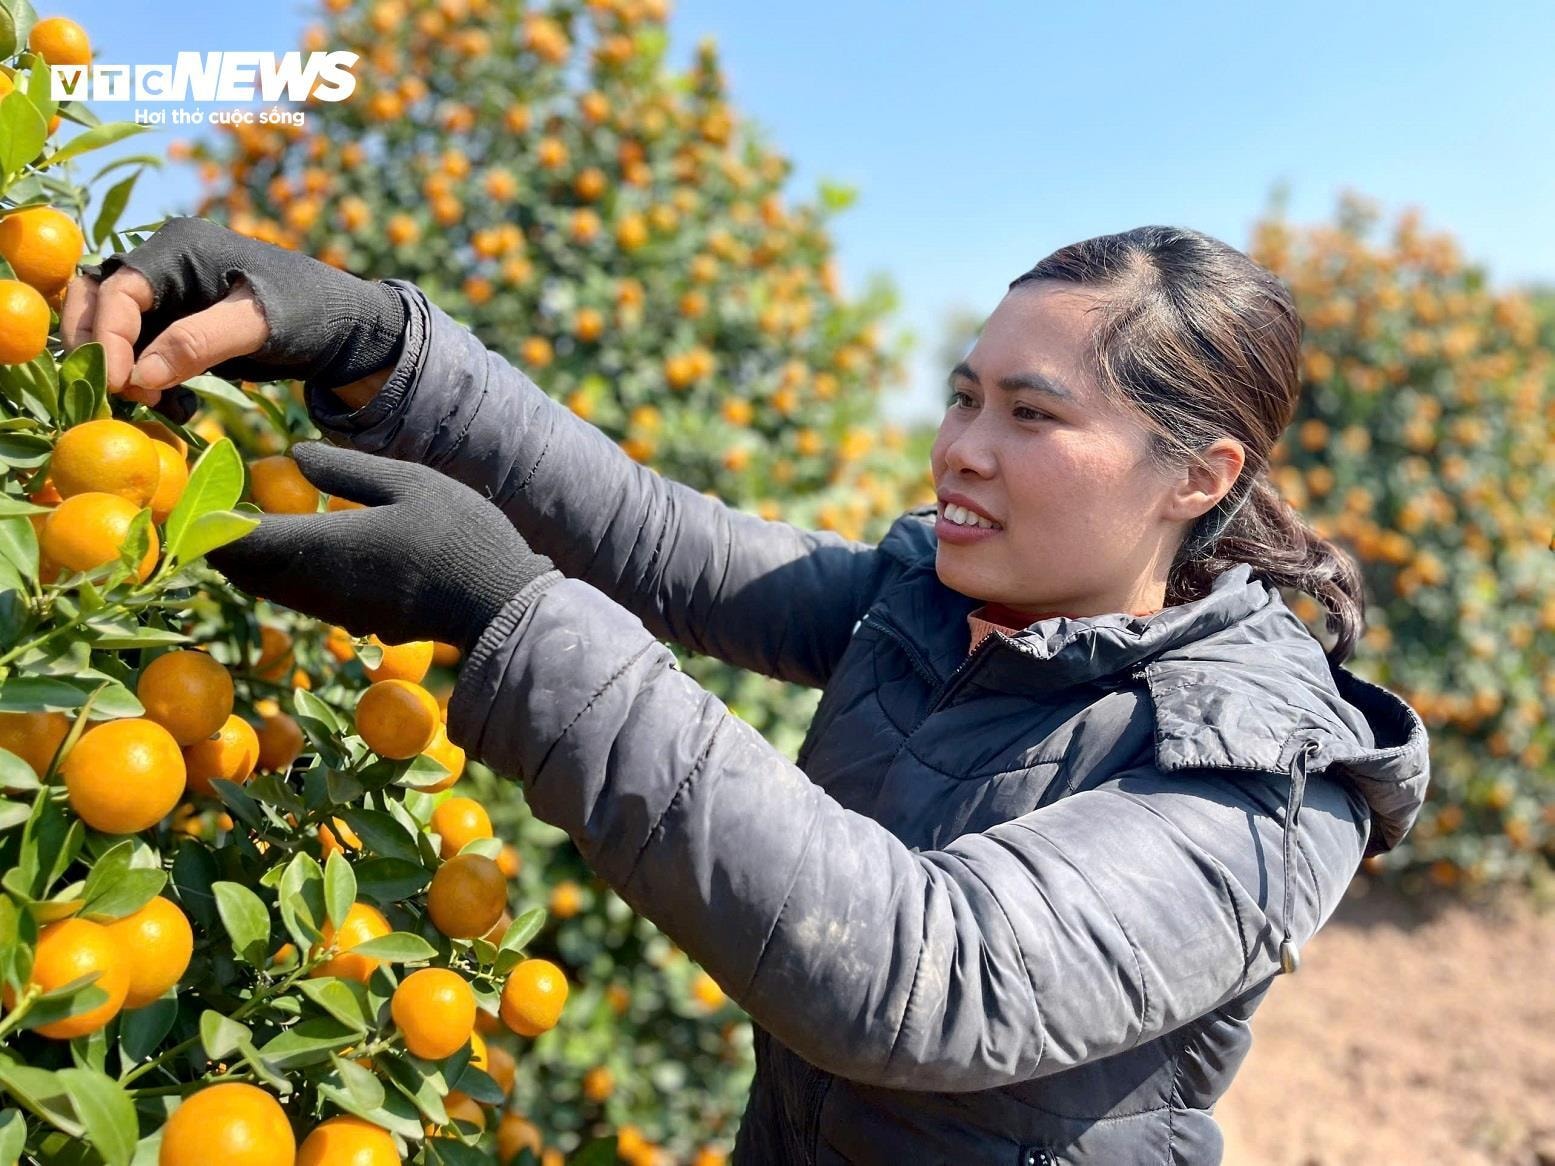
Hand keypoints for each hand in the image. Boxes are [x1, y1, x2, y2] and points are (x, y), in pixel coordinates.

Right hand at [59, 216, 406, 407]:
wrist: (341, 325)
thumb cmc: (308, 312)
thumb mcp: (259, 326)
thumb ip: (200, 343)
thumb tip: (140, 375)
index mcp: (179, 247)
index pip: (119, 289)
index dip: (108, 336)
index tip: (119, 383)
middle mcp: (164, 264)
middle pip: (97, 300)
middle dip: (100, 348)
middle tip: (124, 394)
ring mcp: (168, 294)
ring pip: (112, 327)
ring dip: (120, 366)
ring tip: (153, 402)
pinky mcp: (176, 323)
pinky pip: (139, 349)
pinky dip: (144, 377)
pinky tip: (173, 404)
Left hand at [206, 442, 555, 655]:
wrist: (498, 606)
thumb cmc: (460, 535)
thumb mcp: (408, 482)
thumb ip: (344, 469)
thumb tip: (293, 456)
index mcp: (324, 545)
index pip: (239, 539)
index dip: (206, 519)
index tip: (193, 491)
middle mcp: (317, 585)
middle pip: (245, 569)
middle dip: (219, 540)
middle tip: (207, 503)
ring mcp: (334, 609)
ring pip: (269, 586)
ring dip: (250, 558)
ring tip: (239, 522)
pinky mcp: (354, 621)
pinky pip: (297, 596)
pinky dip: (280, 572)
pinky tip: (292, 547)